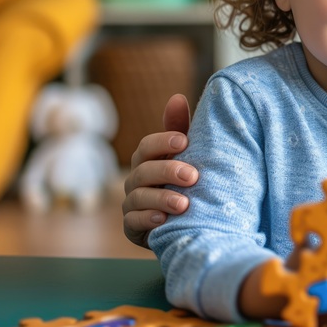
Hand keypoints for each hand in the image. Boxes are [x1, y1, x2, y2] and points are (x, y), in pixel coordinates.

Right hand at [122, 94, 196, 247]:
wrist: (185, 223)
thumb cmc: (184, 182)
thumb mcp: (185, 156)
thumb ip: (179, 129)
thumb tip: (177, 98)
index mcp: (148, 160)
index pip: (147, 147)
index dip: (163, 141)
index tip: (185, 141)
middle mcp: (136, 180)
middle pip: (144, 171)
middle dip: (168, 171)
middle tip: (193, 176)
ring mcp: (132, 204)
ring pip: (139, 197)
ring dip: (162, 199)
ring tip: (184, 204)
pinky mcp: (132, 228)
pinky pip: (133, 222)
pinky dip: (148, 219)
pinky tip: (163, 220)